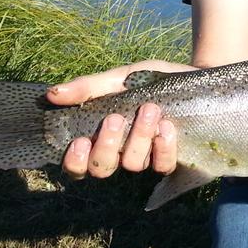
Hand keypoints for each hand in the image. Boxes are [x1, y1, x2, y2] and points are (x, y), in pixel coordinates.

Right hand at [45, 61, 187, 180]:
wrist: (195, 77)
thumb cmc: (152, 79)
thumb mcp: (120, 77)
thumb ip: (89, 87)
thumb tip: (53, 94)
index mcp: (102, 137)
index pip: (77, 166)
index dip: (74, 161)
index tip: (80, 140)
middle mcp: (121, 152)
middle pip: (102, 170)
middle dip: (106, 146)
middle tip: (115, 118)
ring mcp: (146, 157)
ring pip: (133, 165)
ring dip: (138, 137)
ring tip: (150, 109)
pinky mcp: (172, 158)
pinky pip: (163, 165)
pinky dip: (163, 147)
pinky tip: (166, 127)